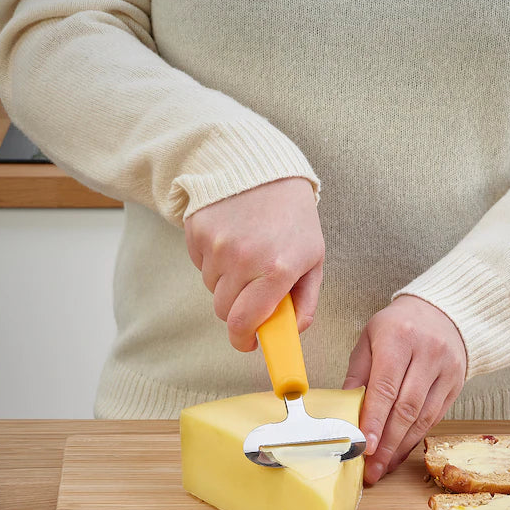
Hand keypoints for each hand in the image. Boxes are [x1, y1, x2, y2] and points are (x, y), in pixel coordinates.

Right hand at [184, 177, 323, 350]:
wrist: (261, 167)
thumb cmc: (293, 217)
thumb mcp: (313, 257)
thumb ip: (305, 301)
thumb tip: (291, 332)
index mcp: (278, 269)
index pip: (245, 322)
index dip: (243, 339)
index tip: (247, 342)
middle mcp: (244, 259)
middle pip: (224, 310)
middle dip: (237, 310)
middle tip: (252, 294)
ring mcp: (217, 244)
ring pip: (212, 288)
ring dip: (227, 282)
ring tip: (246, 254)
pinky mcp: (197, 231)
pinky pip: (200, 264)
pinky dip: (213, 260)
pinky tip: (231, 238)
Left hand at [343, 295, 465, 484]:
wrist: (441, 313)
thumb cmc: (397, 327)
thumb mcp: (369, 339)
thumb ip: (357, 374)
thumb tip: (344, 411)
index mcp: (399, 338)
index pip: (386, 386)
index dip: (375, 420)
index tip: (365, 446)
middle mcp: (427, 353)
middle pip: (406, 407)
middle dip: (387, 443)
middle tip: (371, 468)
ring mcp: (446, 369)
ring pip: (423, 417)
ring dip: (401, 447)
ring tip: (383, 467)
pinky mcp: (456, 384)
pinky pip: (435, 417)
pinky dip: (415, 439)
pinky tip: (399, 452)